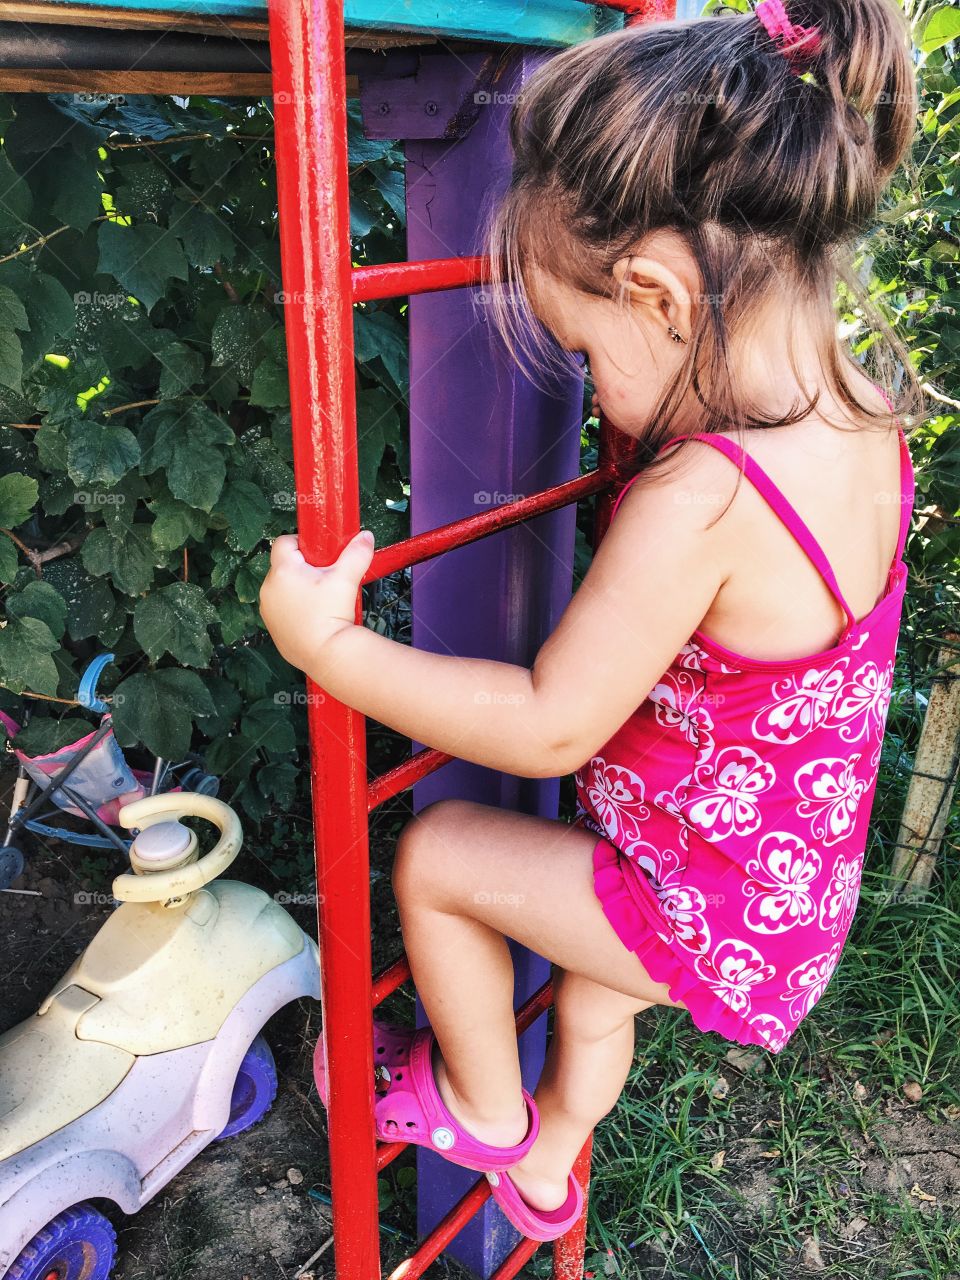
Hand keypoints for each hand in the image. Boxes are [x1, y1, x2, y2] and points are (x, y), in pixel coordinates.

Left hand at [258, 530, 375, 674]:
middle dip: (303, 567)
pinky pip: (281, 608)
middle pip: (284, 565)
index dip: (302, 543)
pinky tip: (313, 616)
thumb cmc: (331, 615)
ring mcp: (268, 609)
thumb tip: (365, 537)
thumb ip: (356, 553)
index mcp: (283, 570)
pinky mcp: (272, 626)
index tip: (318, 553)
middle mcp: (269, 588)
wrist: (326, 654)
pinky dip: (294, 608)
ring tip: (320, 600)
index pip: (284, 542)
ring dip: (297, 588)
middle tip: (325, 577)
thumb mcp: (346, 579)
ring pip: (282, 588)